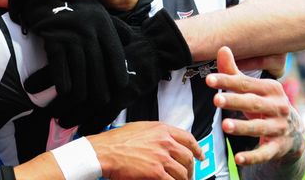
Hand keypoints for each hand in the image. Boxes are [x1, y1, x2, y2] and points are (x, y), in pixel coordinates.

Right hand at [10, 0, 128, 109]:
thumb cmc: (72, 5)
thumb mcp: (97, 12)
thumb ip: (114, 26)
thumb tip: (129, 41)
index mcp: (103, 25)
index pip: (116, 57)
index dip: (118, 76)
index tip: (119, 90)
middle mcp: (90, 32)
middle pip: (99, 71)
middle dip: (98, 92)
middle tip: (96, 104)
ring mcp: (72, 36)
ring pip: (80, 74)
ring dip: (79, 94)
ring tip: (78, 103)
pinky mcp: (53, 40)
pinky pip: (61, 68)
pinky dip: (63, 83)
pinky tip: (63, 92)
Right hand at [88, 121, 202, 179]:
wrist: (104, 151)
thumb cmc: (115, 141)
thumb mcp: (139, 129)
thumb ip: (156, 134)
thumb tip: (166, 141)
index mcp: (161, 130)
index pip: (188, 139)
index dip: (197, 149)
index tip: (199, 156)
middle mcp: (164, 142)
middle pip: (188, 158)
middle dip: (190, 168)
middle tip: (188, 174)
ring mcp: (162, 158)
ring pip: (183, 172)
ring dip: (183, 179)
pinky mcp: (157, 172)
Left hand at [206, 46, 304, 164]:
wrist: (291, 132)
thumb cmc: (263, 104)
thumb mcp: (251, 89)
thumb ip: (234, 72)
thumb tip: (222, 48)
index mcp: (270, 89)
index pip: (246, 84)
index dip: (227, 81)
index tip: (208, 79)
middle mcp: (278, 108)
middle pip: (253, 104)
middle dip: (235, 101)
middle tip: (216, 99)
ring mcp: (279, 128)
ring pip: (259, 128)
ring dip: (243, 127)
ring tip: (225, 126)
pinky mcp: (278, 147)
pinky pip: (264, 153)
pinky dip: (252, 156)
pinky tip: (238, 159)